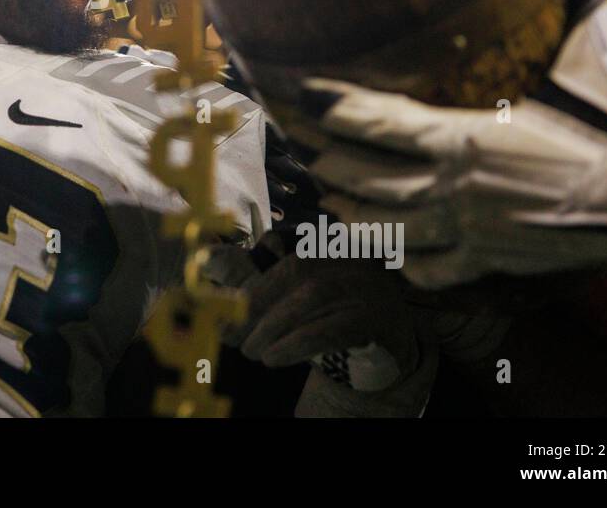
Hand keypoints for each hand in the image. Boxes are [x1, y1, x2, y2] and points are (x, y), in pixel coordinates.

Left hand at [208, 242, 416, 388]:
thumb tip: (215, 283)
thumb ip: (266, 291)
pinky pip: (332, 327)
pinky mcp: (376, 320)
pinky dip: (297, 343)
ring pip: (312, 297)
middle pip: (295, 272)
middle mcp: (348, 261)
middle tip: (234, 339)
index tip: (222, 315)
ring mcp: (365, 288)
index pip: (283, 262)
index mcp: (327, 250)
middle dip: (256, 306)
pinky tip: (275, 358)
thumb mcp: (302, 300)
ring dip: (273, 326)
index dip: (249, 288)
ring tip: (253, 352)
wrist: (392, 345)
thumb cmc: (335, 318)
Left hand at [302, 0, 606, 287]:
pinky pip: (430, 269)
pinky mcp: (487, 261)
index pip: (380, 120)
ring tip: (327, 197)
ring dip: (350, 211)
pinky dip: (405, 261)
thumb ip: (583, 9)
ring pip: (385, 226)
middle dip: (328, 161)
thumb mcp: (593, 65)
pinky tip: (391, 254)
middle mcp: (452, 186)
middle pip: (366, 177)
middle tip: (302, 148)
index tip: (305, 92)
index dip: (337, 107)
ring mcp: (465, 229)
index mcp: (466, 138)